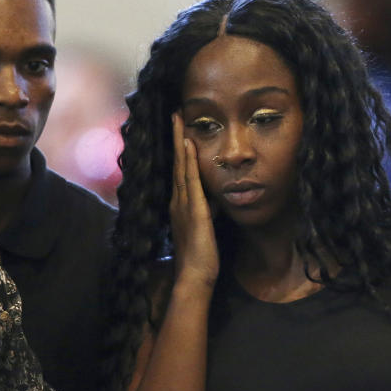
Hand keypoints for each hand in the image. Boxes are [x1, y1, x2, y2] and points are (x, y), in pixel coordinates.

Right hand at [170, 113, 218, 287]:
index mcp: (180, 205)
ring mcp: (184, 204)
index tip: (180, 130)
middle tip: (174, 114)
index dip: (179, 150)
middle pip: (176, 163)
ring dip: (179, 141)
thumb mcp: (205, 227)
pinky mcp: (194, 211)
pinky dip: (188, 161)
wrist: (195, 276)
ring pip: (180, 166)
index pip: (179, 171)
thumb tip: (215, 198)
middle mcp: (178, 201)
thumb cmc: (201, 257)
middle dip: (175, 137)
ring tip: (177, 119)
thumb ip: (207, 211)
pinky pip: (190, 180)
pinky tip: (188, 145)